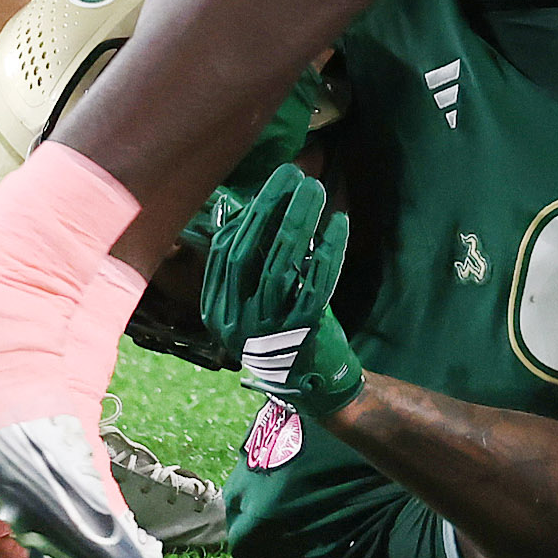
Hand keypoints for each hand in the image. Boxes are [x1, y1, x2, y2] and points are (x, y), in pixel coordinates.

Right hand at [200, 164, 362, 418]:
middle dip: (270, 208)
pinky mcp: (303, 331)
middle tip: (293, 173)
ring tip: (315, 188)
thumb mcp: (255, 299)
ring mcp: (267, 328)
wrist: (310, 384)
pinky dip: (329, 249)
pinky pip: (316, 282)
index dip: (249, 215)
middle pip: (249, 253)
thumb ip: (253, 261)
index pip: (226, 253)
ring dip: (299, 220)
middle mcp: (235, 320)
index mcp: (217, 310)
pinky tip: (339, 222)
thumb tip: (251, 207)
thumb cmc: (283, 329)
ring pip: (280, 264)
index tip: (273, 184)